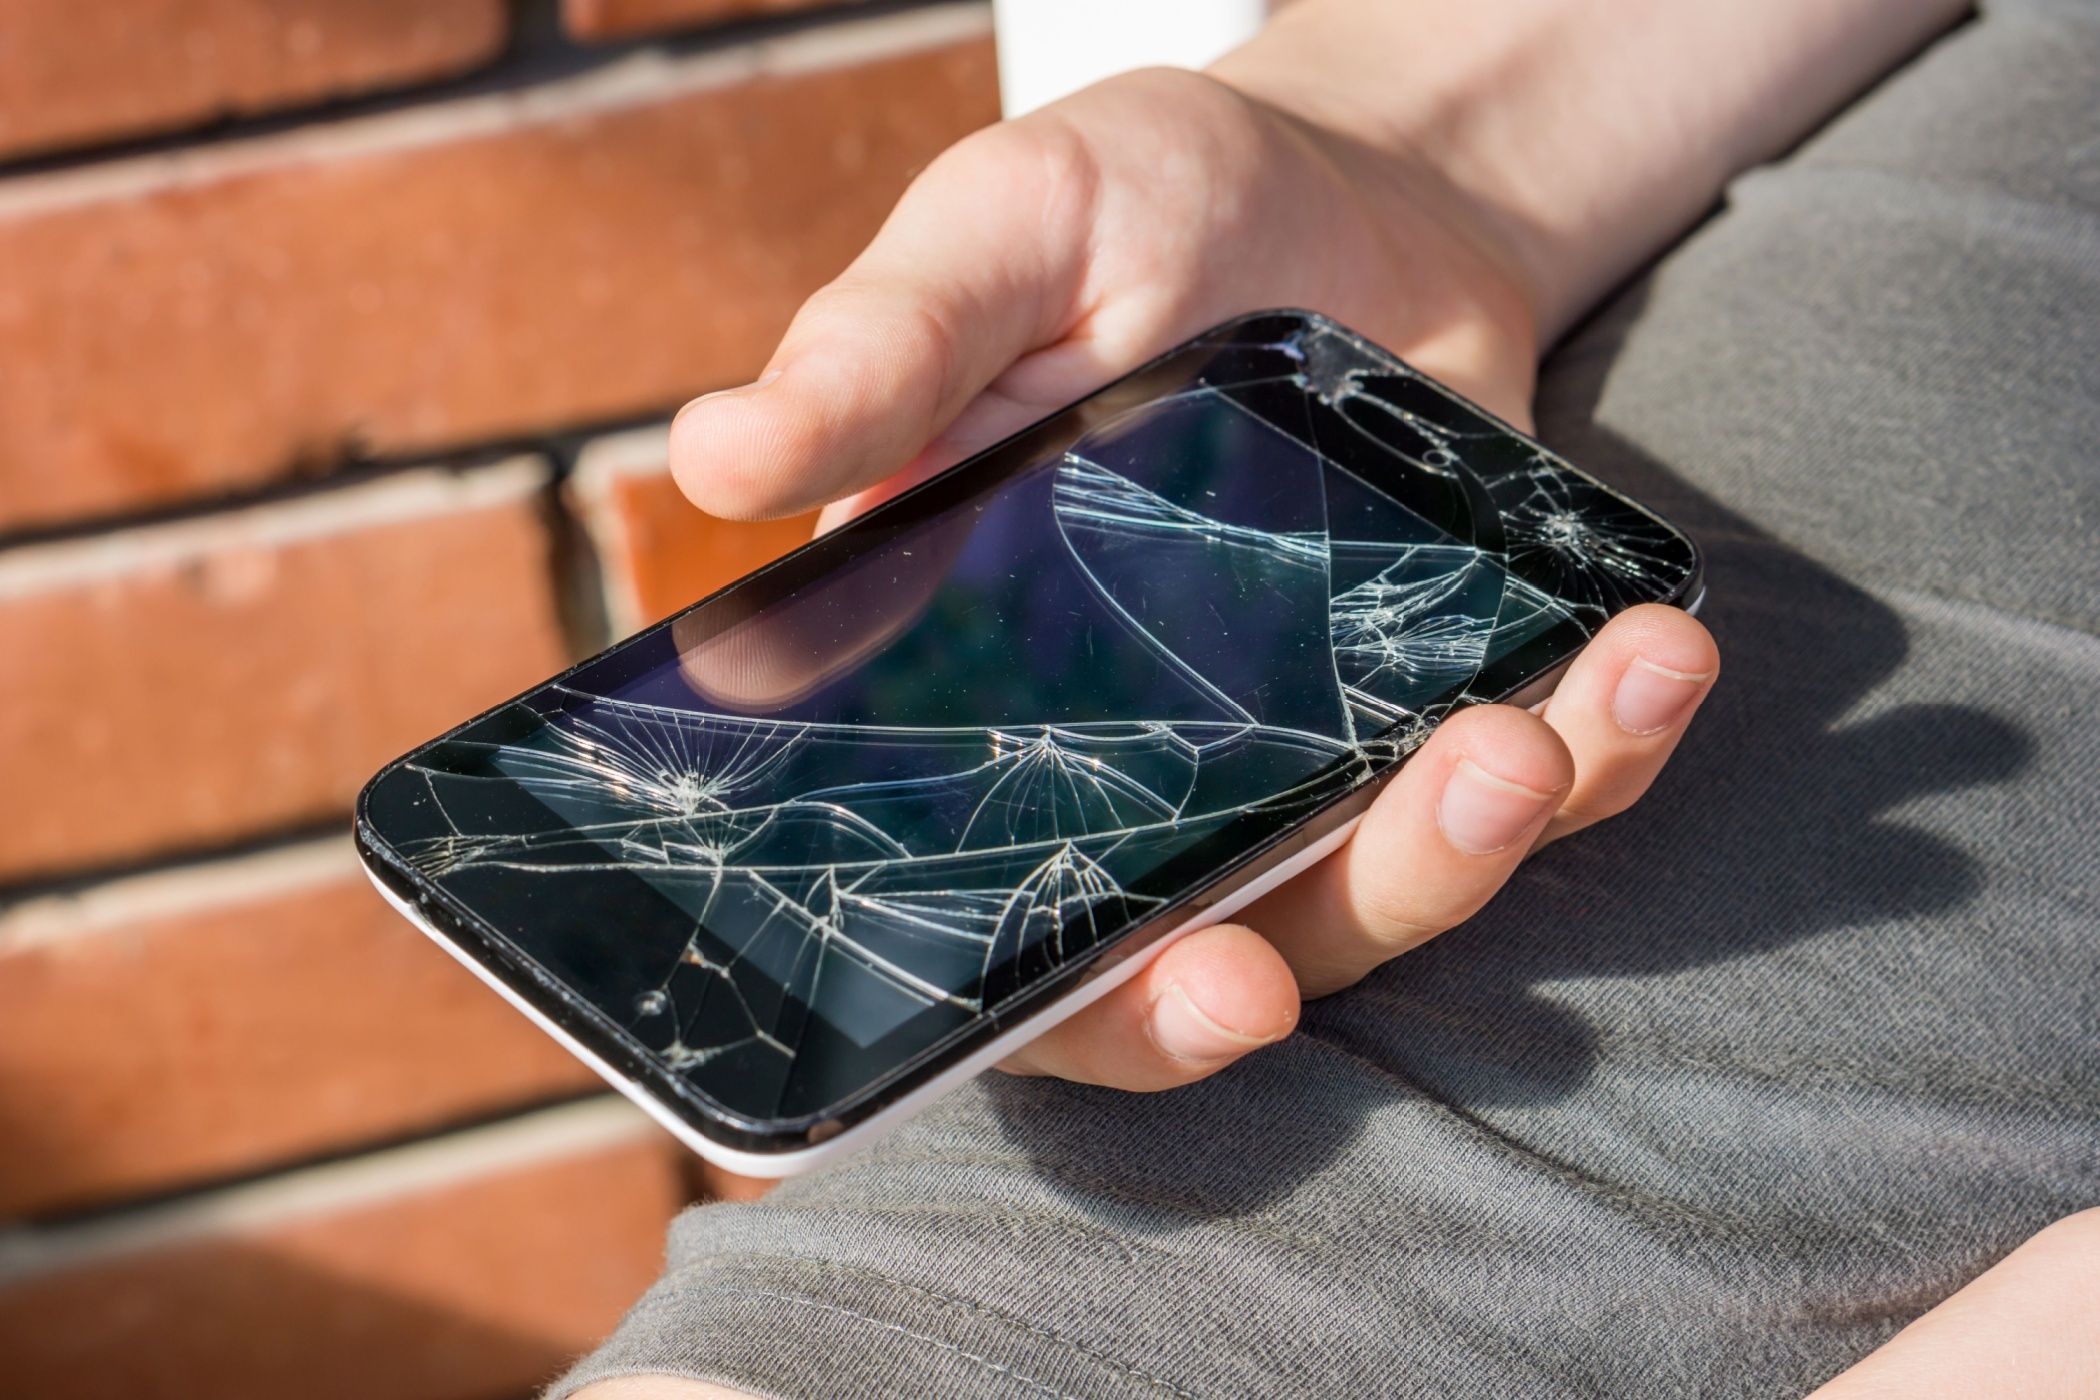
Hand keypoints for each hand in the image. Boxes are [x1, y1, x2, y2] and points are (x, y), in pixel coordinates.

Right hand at [668, 65, 1719, 1091]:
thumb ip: (883, 348)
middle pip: (1198, 957)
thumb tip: (714, 453)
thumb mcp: (1006, 236)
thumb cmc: (1139, 206)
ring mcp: (1300, 748)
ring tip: (1549, 719)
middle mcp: (1133, 762)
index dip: (1063, 1005)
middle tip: (1389, 854)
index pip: (985, 919)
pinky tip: (1652, 650)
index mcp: (976, 689)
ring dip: (1481, 845)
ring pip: (1374, 898)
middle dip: (1292, 953)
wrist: (1350, 180)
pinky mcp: (1442, 705)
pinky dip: (1608, 751)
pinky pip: (1534, 792)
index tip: (1191, 993)